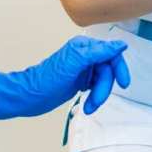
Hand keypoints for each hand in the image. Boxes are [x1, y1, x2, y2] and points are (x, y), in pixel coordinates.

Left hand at [0, 36, 130, 120]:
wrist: (28, 97)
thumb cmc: (45, 80)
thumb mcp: (74, 63)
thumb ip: (99, 52)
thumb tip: (120, 45)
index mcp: (84, 47)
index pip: (111, 53)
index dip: (119, 67)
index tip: (124, 82)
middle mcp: (85, 56)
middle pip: (108, 69)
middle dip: (104, 87)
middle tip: (98, 100)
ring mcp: (83, 69)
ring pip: (103, 80)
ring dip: (98, 95)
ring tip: (90, 106)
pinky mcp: (80, 81)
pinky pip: (96, 87)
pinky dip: (94, 97)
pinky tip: (88, 103)